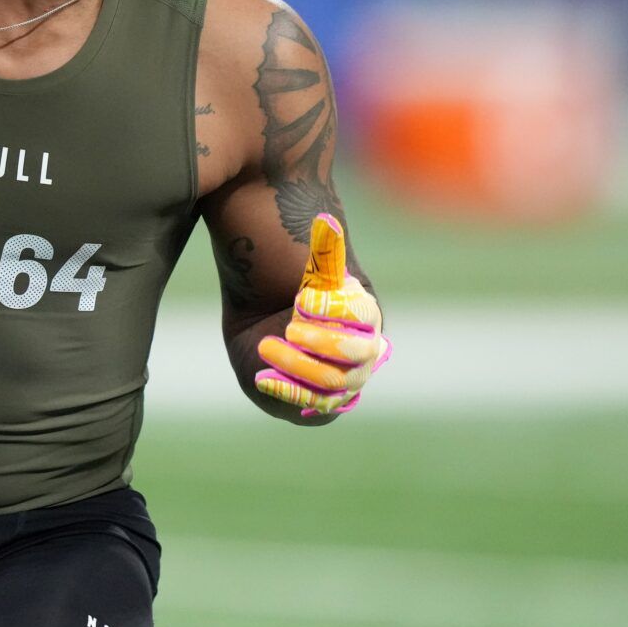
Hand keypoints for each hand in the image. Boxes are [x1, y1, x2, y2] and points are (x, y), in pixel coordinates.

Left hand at [254, 214, 391, 417]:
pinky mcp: (322, 403)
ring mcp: (345, 381)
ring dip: (296, 365)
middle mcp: (364, 353)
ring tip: (266, 346)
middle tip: (288, 328)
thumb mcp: (310, 275)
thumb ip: (323, 252)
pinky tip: (262, 376)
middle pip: (354, 355)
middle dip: (320, 342)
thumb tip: (325, 220)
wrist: (271, 325)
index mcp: (366, 317)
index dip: (333, 310)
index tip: (302, 299)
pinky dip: (287, 391)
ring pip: (331, 382)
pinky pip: (313, 406)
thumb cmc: (297, 297)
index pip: (362, 317)